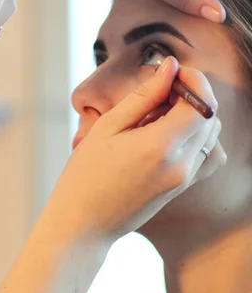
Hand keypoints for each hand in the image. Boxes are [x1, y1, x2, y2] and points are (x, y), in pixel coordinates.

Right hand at [39, 57, 225, 244]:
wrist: (82, 225)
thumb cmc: (85, 175)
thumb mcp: (108, 127)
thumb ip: (144, 96)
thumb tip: (171, 67)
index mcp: (161, 146)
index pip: (202, 101)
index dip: (193, 79)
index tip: (171, 72)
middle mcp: (181, 165)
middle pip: (210, 116)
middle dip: (191, 95)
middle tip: (157, 93)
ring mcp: (184, 179)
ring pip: (210, 134)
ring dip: (192, 115)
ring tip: (156, 116)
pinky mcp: (181, 188)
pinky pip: (204, 155)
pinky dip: (193, 137)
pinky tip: (165, 136)